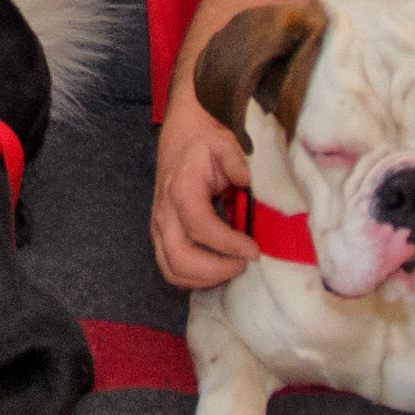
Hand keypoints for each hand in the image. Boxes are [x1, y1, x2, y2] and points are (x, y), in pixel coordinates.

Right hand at [150, 92, 255, 286]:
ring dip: (204, 279)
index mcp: (181, 189)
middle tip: (244, 264)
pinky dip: (193, 278)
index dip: (228, 244)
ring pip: (172, 269)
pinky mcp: (160, 235)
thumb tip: (248, 182)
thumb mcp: (224, 142)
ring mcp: (159, 226)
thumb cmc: (203, 141)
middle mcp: (165, 212)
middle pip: (180, 258)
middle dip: (216, 270)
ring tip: (232, 267)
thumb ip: (236, 160)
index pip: (201, 227)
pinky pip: (170, 267)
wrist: (179, 136)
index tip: (254, 250)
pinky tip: (217, 268)